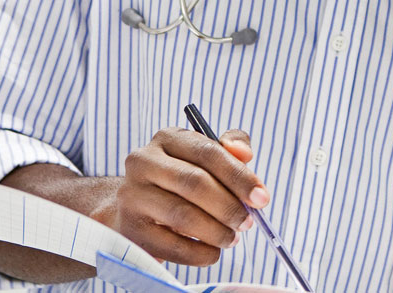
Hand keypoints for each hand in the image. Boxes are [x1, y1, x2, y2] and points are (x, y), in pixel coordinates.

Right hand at [105, 127, 267, 265]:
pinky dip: (199, 253)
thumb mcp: (206, 157)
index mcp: (167, 138)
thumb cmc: (182, 179)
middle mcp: (143, 161)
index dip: (239, 176)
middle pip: (194, 183)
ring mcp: (132, 195)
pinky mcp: (130, 228)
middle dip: (228, 206)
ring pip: (182, 215)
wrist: (137, 208)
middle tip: (248, 222)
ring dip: (216, 231)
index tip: (262, 198)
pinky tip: (213, 253)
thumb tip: (245, 153)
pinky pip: (171, 245)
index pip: (208, 152)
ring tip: (232, 238)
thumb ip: (231, 149)